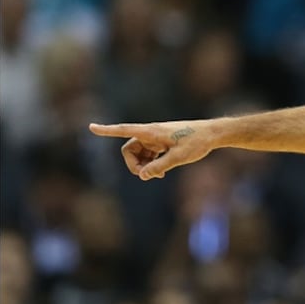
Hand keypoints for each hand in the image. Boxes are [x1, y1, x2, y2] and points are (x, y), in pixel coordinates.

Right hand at [88, 121, 212, 179]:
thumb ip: (159, 167)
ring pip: (139, 153)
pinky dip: (150, 163)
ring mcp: (157, 138)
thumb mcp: (179, 158)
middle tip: (146, 176)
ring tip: (157, 175)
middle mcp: (152, 133)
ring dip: (143, 165)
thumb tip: (143, 176)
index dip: (107, 130)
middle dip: (133, 164)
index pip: (124, 130)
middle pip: (129, 149)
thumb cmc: (198, 142)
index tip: (91, 127)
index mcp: (152, 132)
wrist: (213, 134)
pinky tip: (161, 172)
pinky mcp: (163, 142)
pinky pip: (148, 153)